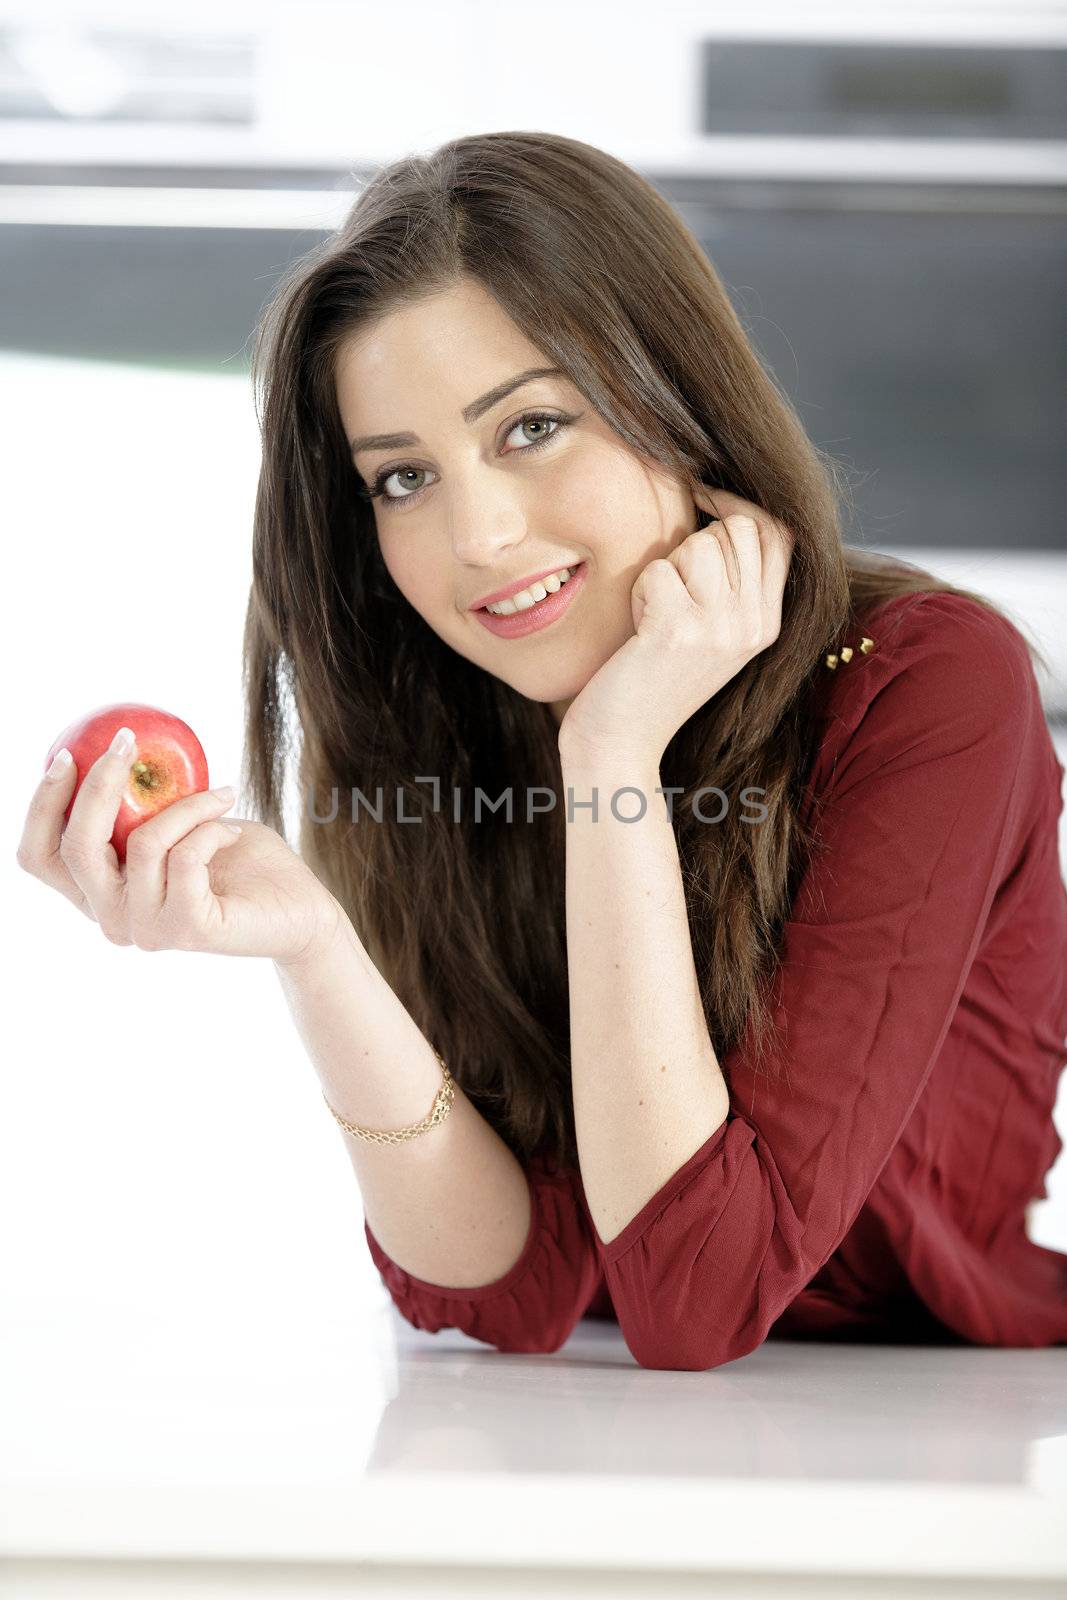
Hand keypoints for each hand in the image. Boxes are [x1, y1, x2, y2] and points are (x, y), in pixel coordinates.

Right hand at [16, 734, 341, 964]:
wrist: (301, 911)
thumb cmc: (240, 861)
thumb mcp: (182, 821)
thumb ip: (141, 803)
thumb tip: (113, 746)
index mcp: (101, 894)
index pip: (39, 857)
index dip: (41, 806)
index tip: (67, 754)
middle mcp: (113, 919)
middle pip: (75, 847)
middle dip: (98, 784)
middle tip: (128, 742)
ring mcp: (147, 929)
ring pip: (141, 844)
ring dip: (185, 805)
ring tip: (221, 797)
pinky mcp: (187, 929)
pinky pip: (185, 856)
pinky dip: (210, 827)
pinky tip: (231, 832)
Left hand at [557, 489, 795, 769]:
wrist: (620, 743)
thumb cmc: (650, 678)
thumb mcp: (709, 631)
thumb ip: (729, 583)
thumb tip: (725, 509)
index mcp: (768, 623)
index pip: (778, 533)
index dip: (738, 504)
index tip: (701, 502)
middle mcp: (755, 625)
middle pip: (740, 527)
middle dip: (696, 541)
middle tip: (672, 588)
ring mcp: (722, 629)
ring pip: (700, 543)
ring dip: (666, 567)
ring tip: (655, 612)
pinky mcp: (680, 631)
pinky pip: (659, 569)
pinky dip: (640, 589)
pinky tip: (639, 628)